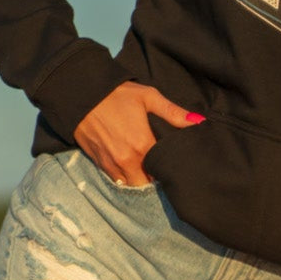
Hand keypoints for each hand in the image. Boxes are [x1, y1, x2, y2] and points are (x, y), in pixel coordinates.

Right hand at [73, 81, 201, 185]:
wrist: (81, 95)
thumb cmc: (118, 95)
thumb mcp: (149, 97)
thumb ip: (174, 113)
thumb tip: (199, 121)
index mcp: (142, 145)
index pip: (164, 169)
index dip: (172, 168)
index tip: (177, 163)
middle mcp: (127, 160)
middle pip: (147, 183)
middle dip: (156, 178)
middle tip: (164, 168)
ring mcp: (111, 164)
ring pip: (131, 185)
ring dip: (140, 180)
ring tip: (149, 169)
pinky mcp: (99, 163)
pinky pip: (116, 180)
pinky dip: (125, 178)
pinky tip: (133, 167)